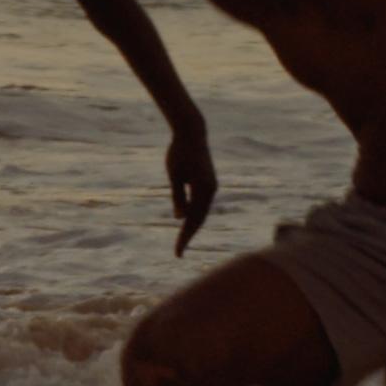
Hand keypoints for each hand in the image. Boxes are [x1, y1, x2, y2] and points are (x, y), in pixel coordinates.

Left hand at [166, 121, 217, 253]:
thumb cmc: (179, 152)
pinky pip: (202, 203)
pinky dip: (195, 214)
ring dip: (192, 226)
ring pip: (202, 212)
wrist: (192, 133)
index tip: (178, 251)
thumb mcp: (174, 176)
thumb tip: (179, 218)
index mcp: (202, 189)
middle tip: (178, 252)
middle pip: (200, 218)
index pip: (193, 219)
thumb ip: (178, 197)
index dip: (185, 237)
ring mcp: (212, 186)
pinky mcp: (209, 182)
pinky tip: (186, 222)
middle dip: (188, 235)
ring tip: (182, 240)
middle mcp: (211, 189)